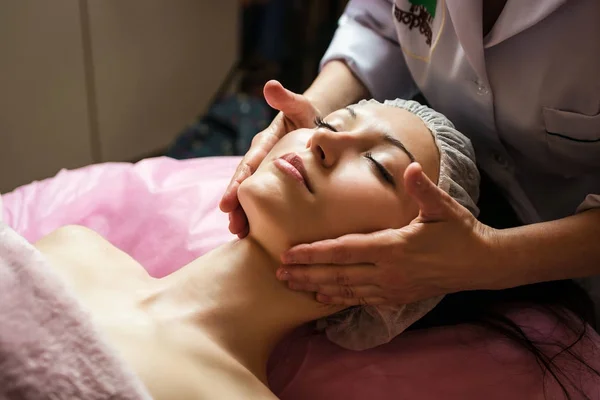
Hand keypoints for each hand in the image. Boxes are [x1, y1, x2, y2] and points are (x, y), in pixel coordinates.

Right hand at [219, 80, 319, 237]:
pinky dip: (262, 215)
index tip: (229, 200)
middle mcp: (262, 160)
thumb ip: (287, 100)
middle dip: (238, 205)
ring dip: (245, 214)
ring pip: (254, 195)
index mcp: (265, 143)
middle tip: (233, 225)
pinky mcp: (279, 184)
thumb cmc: (309, 117)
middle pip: (247, 184)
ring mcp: (269, 173)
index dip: (239, 182)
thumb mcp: (301, 107)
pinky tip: (258, 233)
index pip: (250, 164)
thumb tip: (271, 87)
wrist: (320, 129)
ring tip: (240, 233)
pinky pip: (268, 199)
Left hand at [276, 163, 497, 305]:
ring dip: (317, 288)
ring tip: (292, 286)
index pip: (345, 251)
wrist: (481, 264)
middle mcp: (388, 272)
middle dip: (307, 274)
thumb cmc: (460, 231)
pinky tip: (323, 298)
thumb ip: (423, 189)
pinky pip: (362, 300)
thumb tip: (412, 167)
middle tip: (278, 273)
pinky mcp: (397, 297)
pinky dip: (340, 299)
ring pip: (346, 290)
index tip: (289, 253)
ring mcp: (392, 288)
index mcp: (394, 247)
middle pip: (338, 275)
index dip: (315, 253)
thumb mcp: (444, 207)